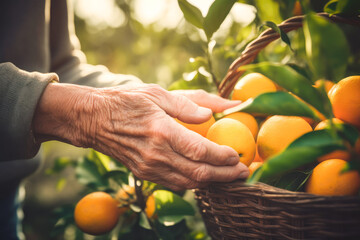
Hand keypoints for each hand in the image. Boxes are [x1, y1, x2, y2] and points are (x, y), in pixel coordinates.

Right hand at [34, 83, 248, 190]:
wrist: (95, 120)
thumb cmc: (126, 102)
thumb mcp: (158, 94)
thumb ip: (189, 104)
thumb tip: (215, 112)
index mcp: (161, 131)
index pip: (200, 150)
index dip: (223, 156)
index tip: (238, 156)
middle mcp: (156, 154)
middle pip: (199, 173)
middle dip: (225, 175)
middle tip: (244, 172)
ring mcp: (149, 168)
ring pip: (189, 183)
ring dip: (213, 182)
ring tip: (231, 177)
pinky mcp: (145, 174)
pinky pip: (176, 183)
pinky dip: (195, 183)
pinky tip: (207, 177)